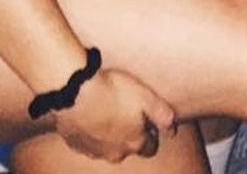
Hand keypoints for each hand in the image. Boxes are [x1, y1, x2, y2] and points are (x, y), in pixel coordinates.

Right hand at [53, 66, 174, 161]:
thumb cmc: (113, 92)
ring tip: (107, 109)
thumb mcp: (146, 97)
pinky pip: (88, 141)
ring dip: (109, 133)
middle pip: (128, 148)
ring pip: (107, 147)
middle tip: (126, 110)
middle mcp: (115, 154)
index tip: (148, 119)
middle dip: (130, 134)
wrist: (74, 94)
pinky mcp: (76, 144)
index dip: (151, 133)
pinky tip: (90, 113)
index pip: (150, 148)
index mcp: (134, 143)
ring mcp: (93, 151)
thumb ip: (162, 115)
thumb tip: (172, 130)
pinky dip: (91, 130)